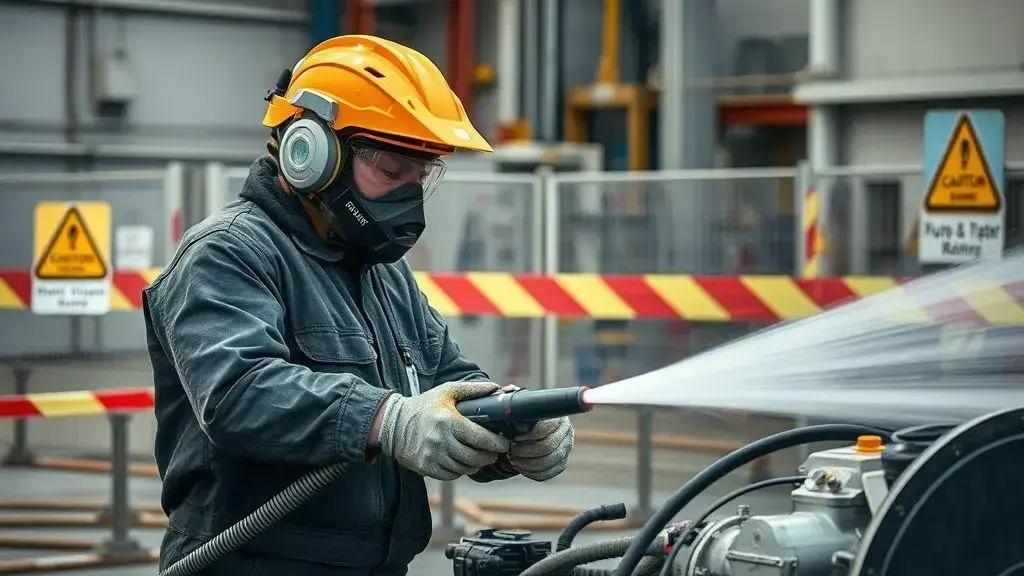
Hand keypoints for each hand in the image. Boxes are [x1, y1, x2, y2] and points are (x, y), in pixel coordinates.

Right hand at [378, 381, 510, 480]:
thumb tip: (496, 388)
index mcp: (448, 421)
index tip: (504, 443)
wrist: (393, 424)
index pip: (480, 438)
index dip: (497, 443)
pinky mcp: (426, 467)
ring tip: (479, 457)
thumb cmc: (424, 406)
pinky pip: (451, 475)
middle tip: (494, 452)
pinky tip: (462, 463)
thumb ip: (472, 389)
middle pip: (475, 457)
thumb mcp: (447, 391)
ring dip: (476, 465)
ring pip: (464, 469)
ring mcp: (432, 456)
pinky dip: (460, 471)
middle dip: (489, 456)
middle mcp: (440, 440)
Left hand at [508, 417, 573, 480]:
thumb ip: (517, 419)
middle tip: (511, 453)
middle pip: (547, 447)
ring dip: (527, 464)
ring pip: (548, 462)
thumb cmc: (525, 419)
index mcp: (556, 417)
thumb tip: (508, 427)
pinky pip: (549, 472)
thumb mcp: (522, 415)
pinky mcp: (562, 462)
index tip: (514, 439)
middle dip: (525, 452)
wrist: (533, 428)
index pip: (545, 429)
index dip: (528, 436)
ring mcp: (566, 448)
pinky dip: (533, 473)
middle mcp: (566, 432)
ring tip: (514, 461)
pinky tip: (521, 468)